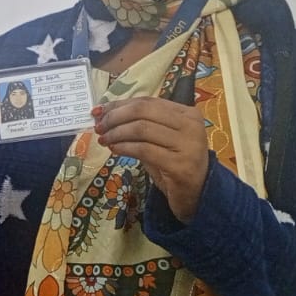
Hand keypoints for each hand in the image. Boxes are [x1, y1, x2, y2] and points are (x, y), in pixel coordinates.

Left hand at [92, 97, 210, 221]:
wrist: (197, 194)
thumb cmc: (175, 164)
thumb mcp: (160, 139)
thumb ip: (141, 124)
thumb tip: (106, 113)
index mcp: (188, 114)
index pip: (147, 102)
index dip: (120, 105)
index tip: (99, 111)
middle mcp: (191, 125)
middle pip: (143, 111)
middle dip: (115, 117)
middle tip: (99, 126)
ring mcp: (187, 145)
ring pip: (141, 129)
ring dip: (116, 133)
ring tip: (104, 139)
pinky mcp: (179, 165)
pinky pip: (143, 150)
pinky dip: (124, 147)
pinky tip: (115, 150)